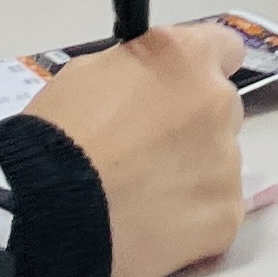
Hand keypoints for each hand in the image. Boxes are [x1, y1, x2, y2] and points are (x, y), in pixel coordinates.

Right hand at [26, 23, 248, 276]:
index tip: (180, 89)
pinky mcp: (226, 215)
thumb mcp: (90, 73)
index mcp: (186, 58)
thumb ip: (138, 70)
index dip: (200, 70)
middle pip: (221, 111)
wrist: (49, 211)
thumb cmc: (59, 135)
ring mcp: (228, 162)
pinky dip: (192, 220)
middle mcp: (219, 102)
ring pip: (219, 164)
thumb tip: (148, 84)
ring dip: (192, 174)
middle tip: (148, 153)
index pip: (224, 48)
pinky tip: (152, 228)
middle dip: (193, 127)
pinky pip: (216, 212)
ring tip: (142, 199)